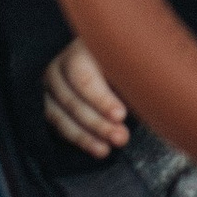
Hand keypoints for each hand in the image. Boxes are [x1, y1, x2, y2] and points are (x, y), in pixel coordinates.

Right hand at [42, 36, 129, 158]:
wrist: (108, 60)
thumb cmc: (124, 61)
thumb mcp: (131, 63)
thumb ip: (135, 78)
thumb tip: (147, 99)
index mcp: (82, 47)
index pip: (84, 77)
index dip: (101, 99)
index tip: (120, 115)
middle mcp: (60, 64)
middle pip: (71, 98)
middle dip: (96, 123)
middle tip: (120, 137)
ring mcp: (49, 85)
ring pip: (58, 115)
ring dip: (84, 136)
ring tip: (106, 149)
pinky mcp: (48, 103)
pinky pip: (57, 125)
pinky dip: (77, 138)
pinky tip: (97, 148)